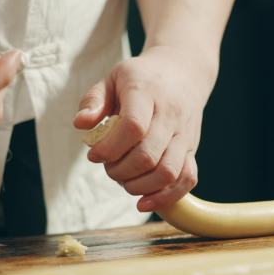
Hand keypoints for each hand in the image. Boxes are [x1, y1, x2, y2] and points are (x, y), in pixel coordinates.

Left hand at [73, 45, 216, 211]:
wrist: (184, 72)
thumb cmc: (141, 78)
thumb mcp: (113, 78)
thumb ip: (93, 100)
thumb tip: (80, 125)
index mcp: (147, 93)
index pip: (133, 127)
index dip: (110, 148)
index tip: (94, 155)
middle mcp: (170, 115)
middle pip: (148, 155)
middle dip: (120, 171)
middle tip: (108, 166)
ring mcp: (184, 134)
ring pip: (168, 172)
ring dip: (139, 186)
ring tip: (123, 180)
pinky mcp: (192, 149)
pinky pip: (187, 179)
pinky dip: (166, 197)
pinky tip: (143, 202)